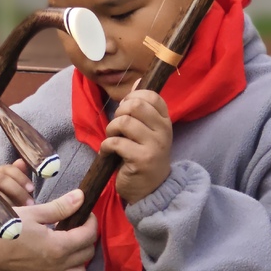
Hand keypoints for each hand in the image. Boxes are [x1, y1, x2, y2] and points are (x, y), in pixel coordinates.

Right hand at [0, 159, 34, 227]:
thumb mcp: (9, 197)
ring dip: (8, 202)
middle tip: (30, 204)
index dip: (21, 177)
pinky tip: (4, 220)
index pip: (6, 169)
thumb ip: (16, 181)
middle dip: (17, 190)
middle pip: (0, 178)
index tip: (32, 189)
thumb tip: (22, 162)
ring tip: (20, 214)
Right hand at [0, 188, 95, 270]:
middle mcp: (58, 266)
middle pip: (86, 254)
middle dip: (87, 238)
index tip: (85, 211)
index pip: (88, 235)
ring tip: (70, 246)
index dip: (91, 221)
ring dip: (79, 260)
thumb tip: (81, 197)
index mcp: (60, 246)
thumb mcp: (33, 213)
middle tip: (76, 225)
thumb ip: (60, 207)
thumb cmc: (6, 227)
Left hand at [101, 88, 172, 203]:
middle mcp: (164, 131)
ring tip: (112, 139)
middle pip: (136, 106)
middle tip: (117, 126)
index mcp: (165, 121)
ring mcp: (155, 145)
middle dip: (119, 112)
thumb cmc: (144, 155)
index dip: (132, 98)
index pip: (151, 95)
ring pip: (124, 122)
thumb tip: (138, 81)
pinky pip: (116, 142)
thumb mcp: (147, 130)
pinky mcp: (142, 160)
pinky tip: (108, 152)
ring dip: (111, 129)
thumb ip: (142, 107)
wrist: (151, 190)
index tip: (126, 110)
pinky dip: (106, 145)